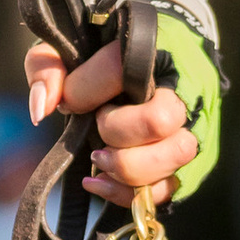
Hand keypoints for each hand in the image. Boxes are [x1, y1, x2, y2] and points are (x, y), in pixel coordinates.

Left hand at [24, 7, 221, 212]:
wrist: (161, 59)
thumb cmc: (109, 56)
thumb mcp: (69, 47)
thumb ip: (47, 66)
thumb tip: (43, 108)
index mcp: (155, 46)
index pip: (117, 69)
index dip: (83, 91)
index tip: (69, 100)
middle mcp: (185, 86)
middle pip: (159, 120)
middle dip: (115, 130)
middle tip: (98, 123)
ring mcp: (195, 127)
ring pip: (174, 157)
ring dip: (127, 166)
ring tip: (99, 157)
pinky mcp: (193, 163)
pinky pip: (167, 190)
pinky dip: (127, 193)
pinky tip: (99, 181)